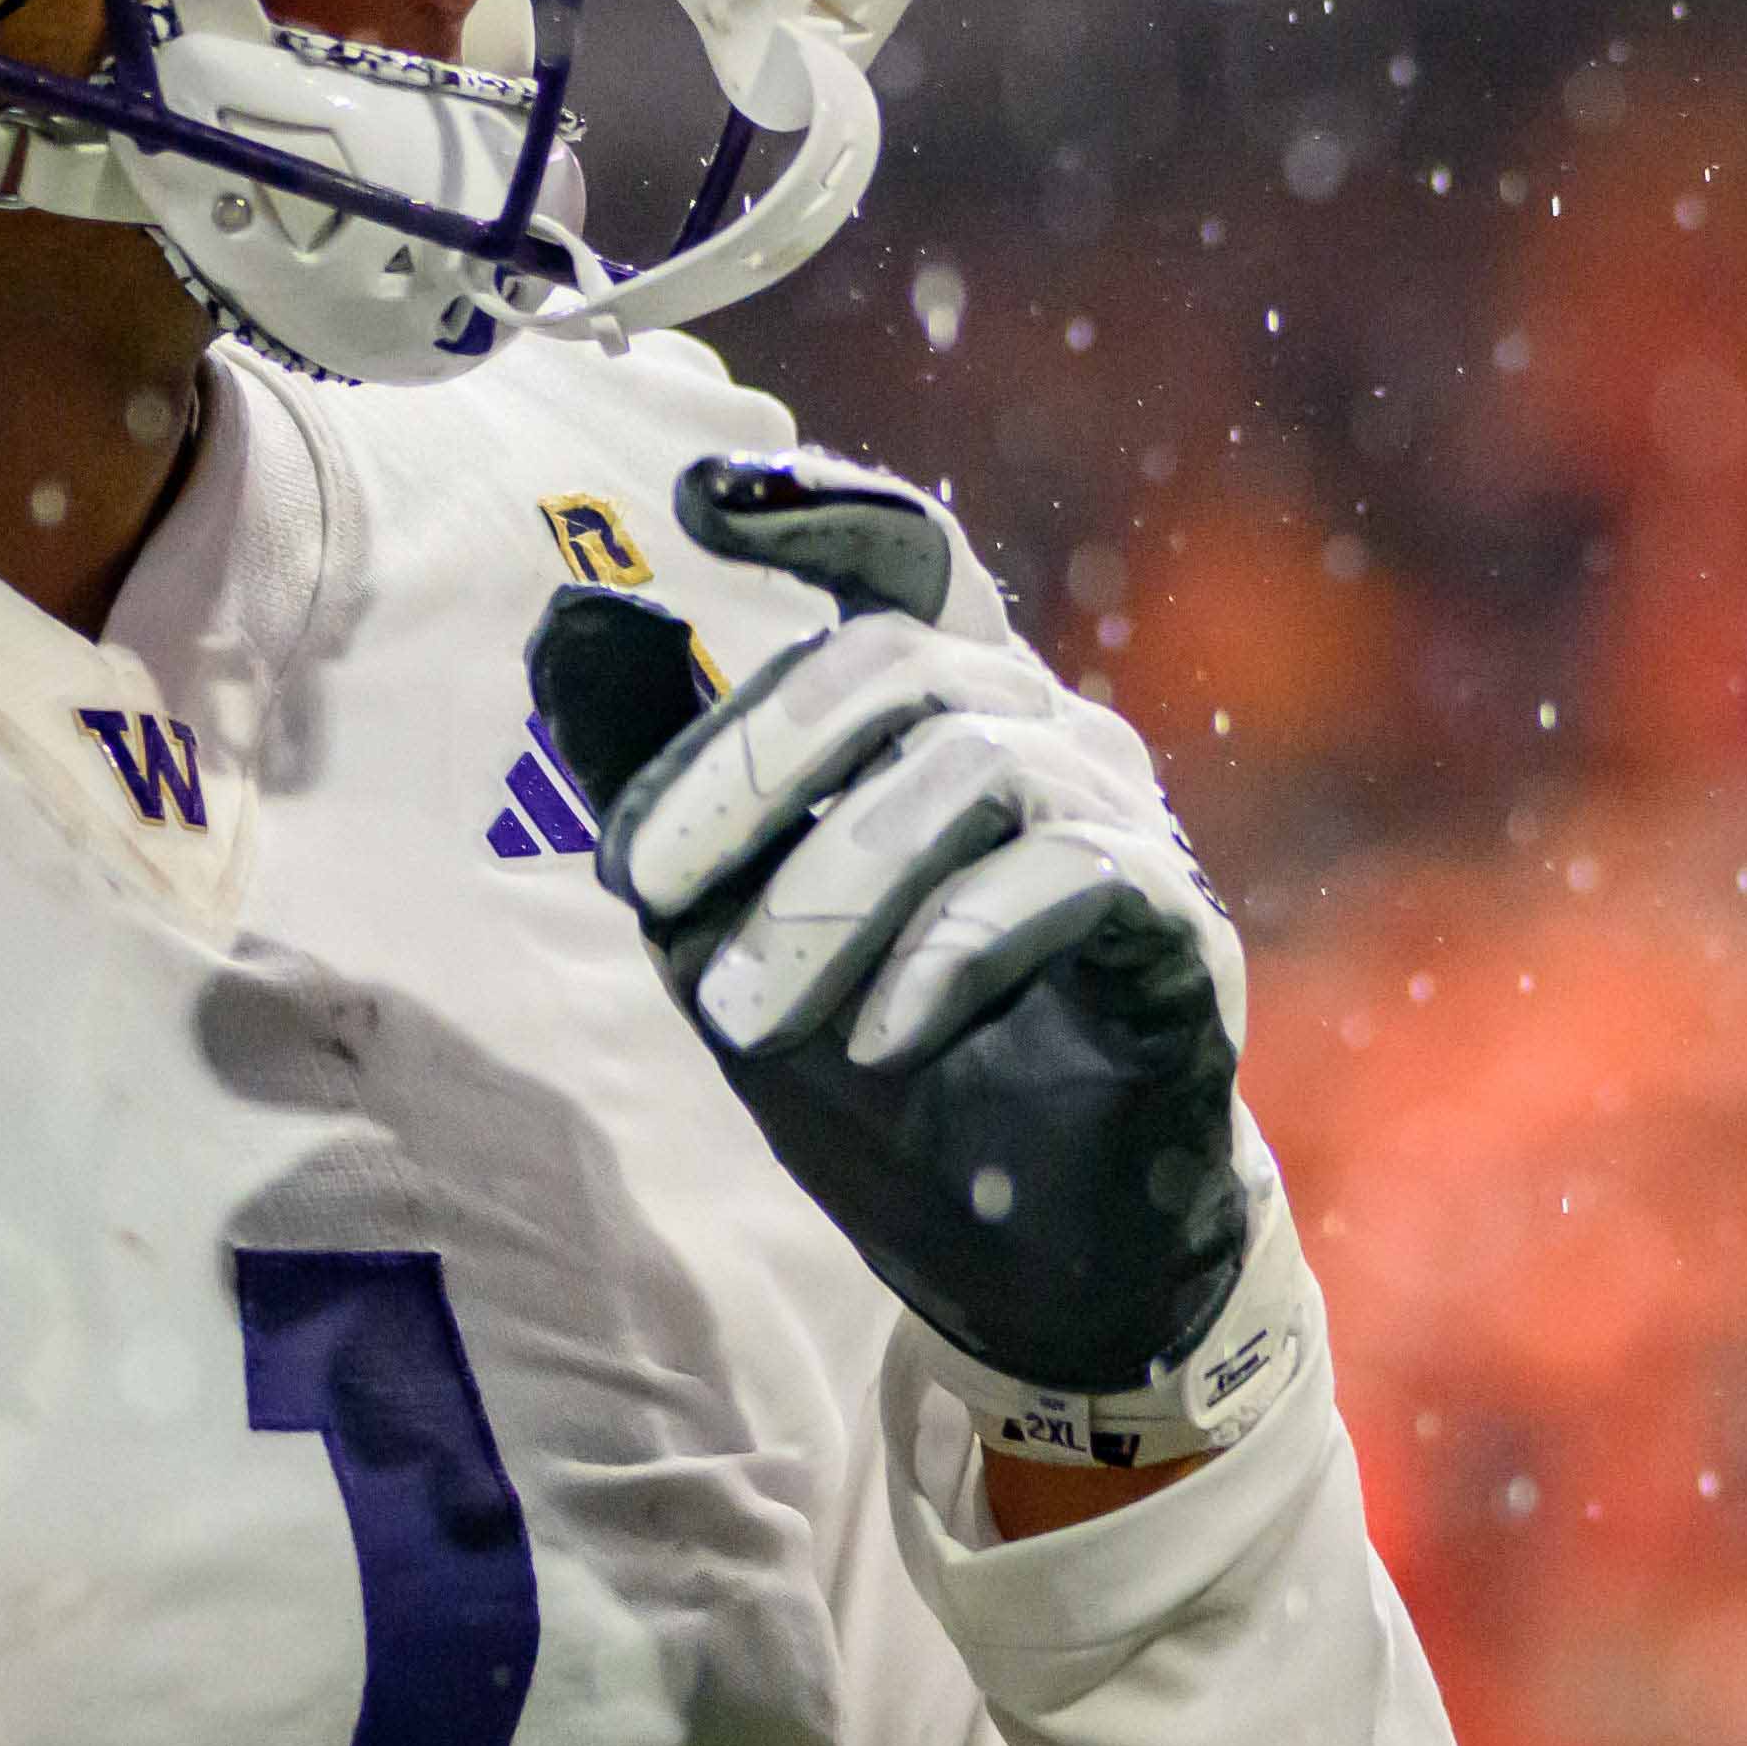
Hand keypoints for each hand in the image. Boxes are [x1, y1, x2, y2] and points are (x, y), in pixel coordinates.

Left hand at [530, 457, 1290, 1439]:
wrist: (1023, 1247)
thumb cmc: (874, 1060)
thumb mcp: (719, 917)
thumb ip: (651, 773)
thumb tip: (569, 611)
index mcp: (943, 704)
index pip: (902, 550)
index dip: (816, 505)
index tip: (696, 498)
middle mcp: (1045, 731)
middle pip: (897, 664)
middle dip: (749, 770)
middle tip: (646, 892)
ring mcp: (1122, 822)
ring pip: (969, 771)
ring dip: (829, 891)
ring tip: (740, 1015)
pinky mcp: (1177, 930)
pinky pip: (1066, 886)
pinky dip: (952, 954)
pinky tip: (880, 1038)